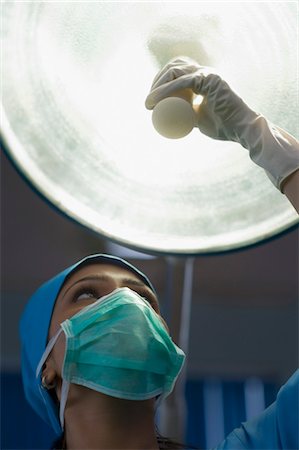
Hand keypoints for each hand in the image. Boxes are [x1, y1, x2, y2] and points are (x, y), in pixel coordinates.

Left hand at [145, 57, 298, 192]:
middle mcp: (205, 71)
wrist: (240, 129)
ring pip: (174, 71)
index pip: (177, 72)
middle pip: (173, 66)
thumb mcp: (198, 119)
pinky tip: (154, 101)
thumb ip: (187, 114)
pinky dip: (164, 90)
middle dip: (156, 81)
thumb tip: (171, 119)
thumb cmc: (223, 127)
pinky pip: (181, 82)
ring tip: (149, 102)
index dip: (160, 83)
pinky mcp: (209, 79)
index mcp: (203, 78)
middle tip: (149, 101)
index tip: (152, 102)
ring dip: (157, 84)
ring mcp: (208, 73)